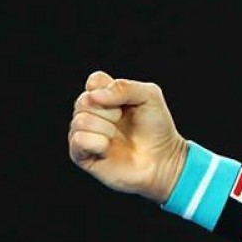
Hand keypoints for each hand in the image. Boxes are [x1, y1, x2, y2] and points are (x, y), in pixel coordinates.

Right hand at [67, 70, 187, 203]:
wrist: (163, 160)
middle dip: (109, 111)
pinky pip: (78, 140)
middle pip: (84, 100)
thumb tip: (95, 95)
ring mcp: (85, 134)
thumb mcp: (149, 96)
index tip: (127, 102)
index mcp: (104, 96)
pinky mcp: (81, 156)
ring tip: (117, 138)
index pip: (94, 81)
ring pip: (80, 120)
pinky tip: (108, 149)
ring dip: (106, 129)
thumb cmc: (156, 128)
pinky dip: (97, 143)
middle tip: (123, 122)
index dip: (110, 90)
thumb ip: (124, 86)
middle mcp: (91, 113)